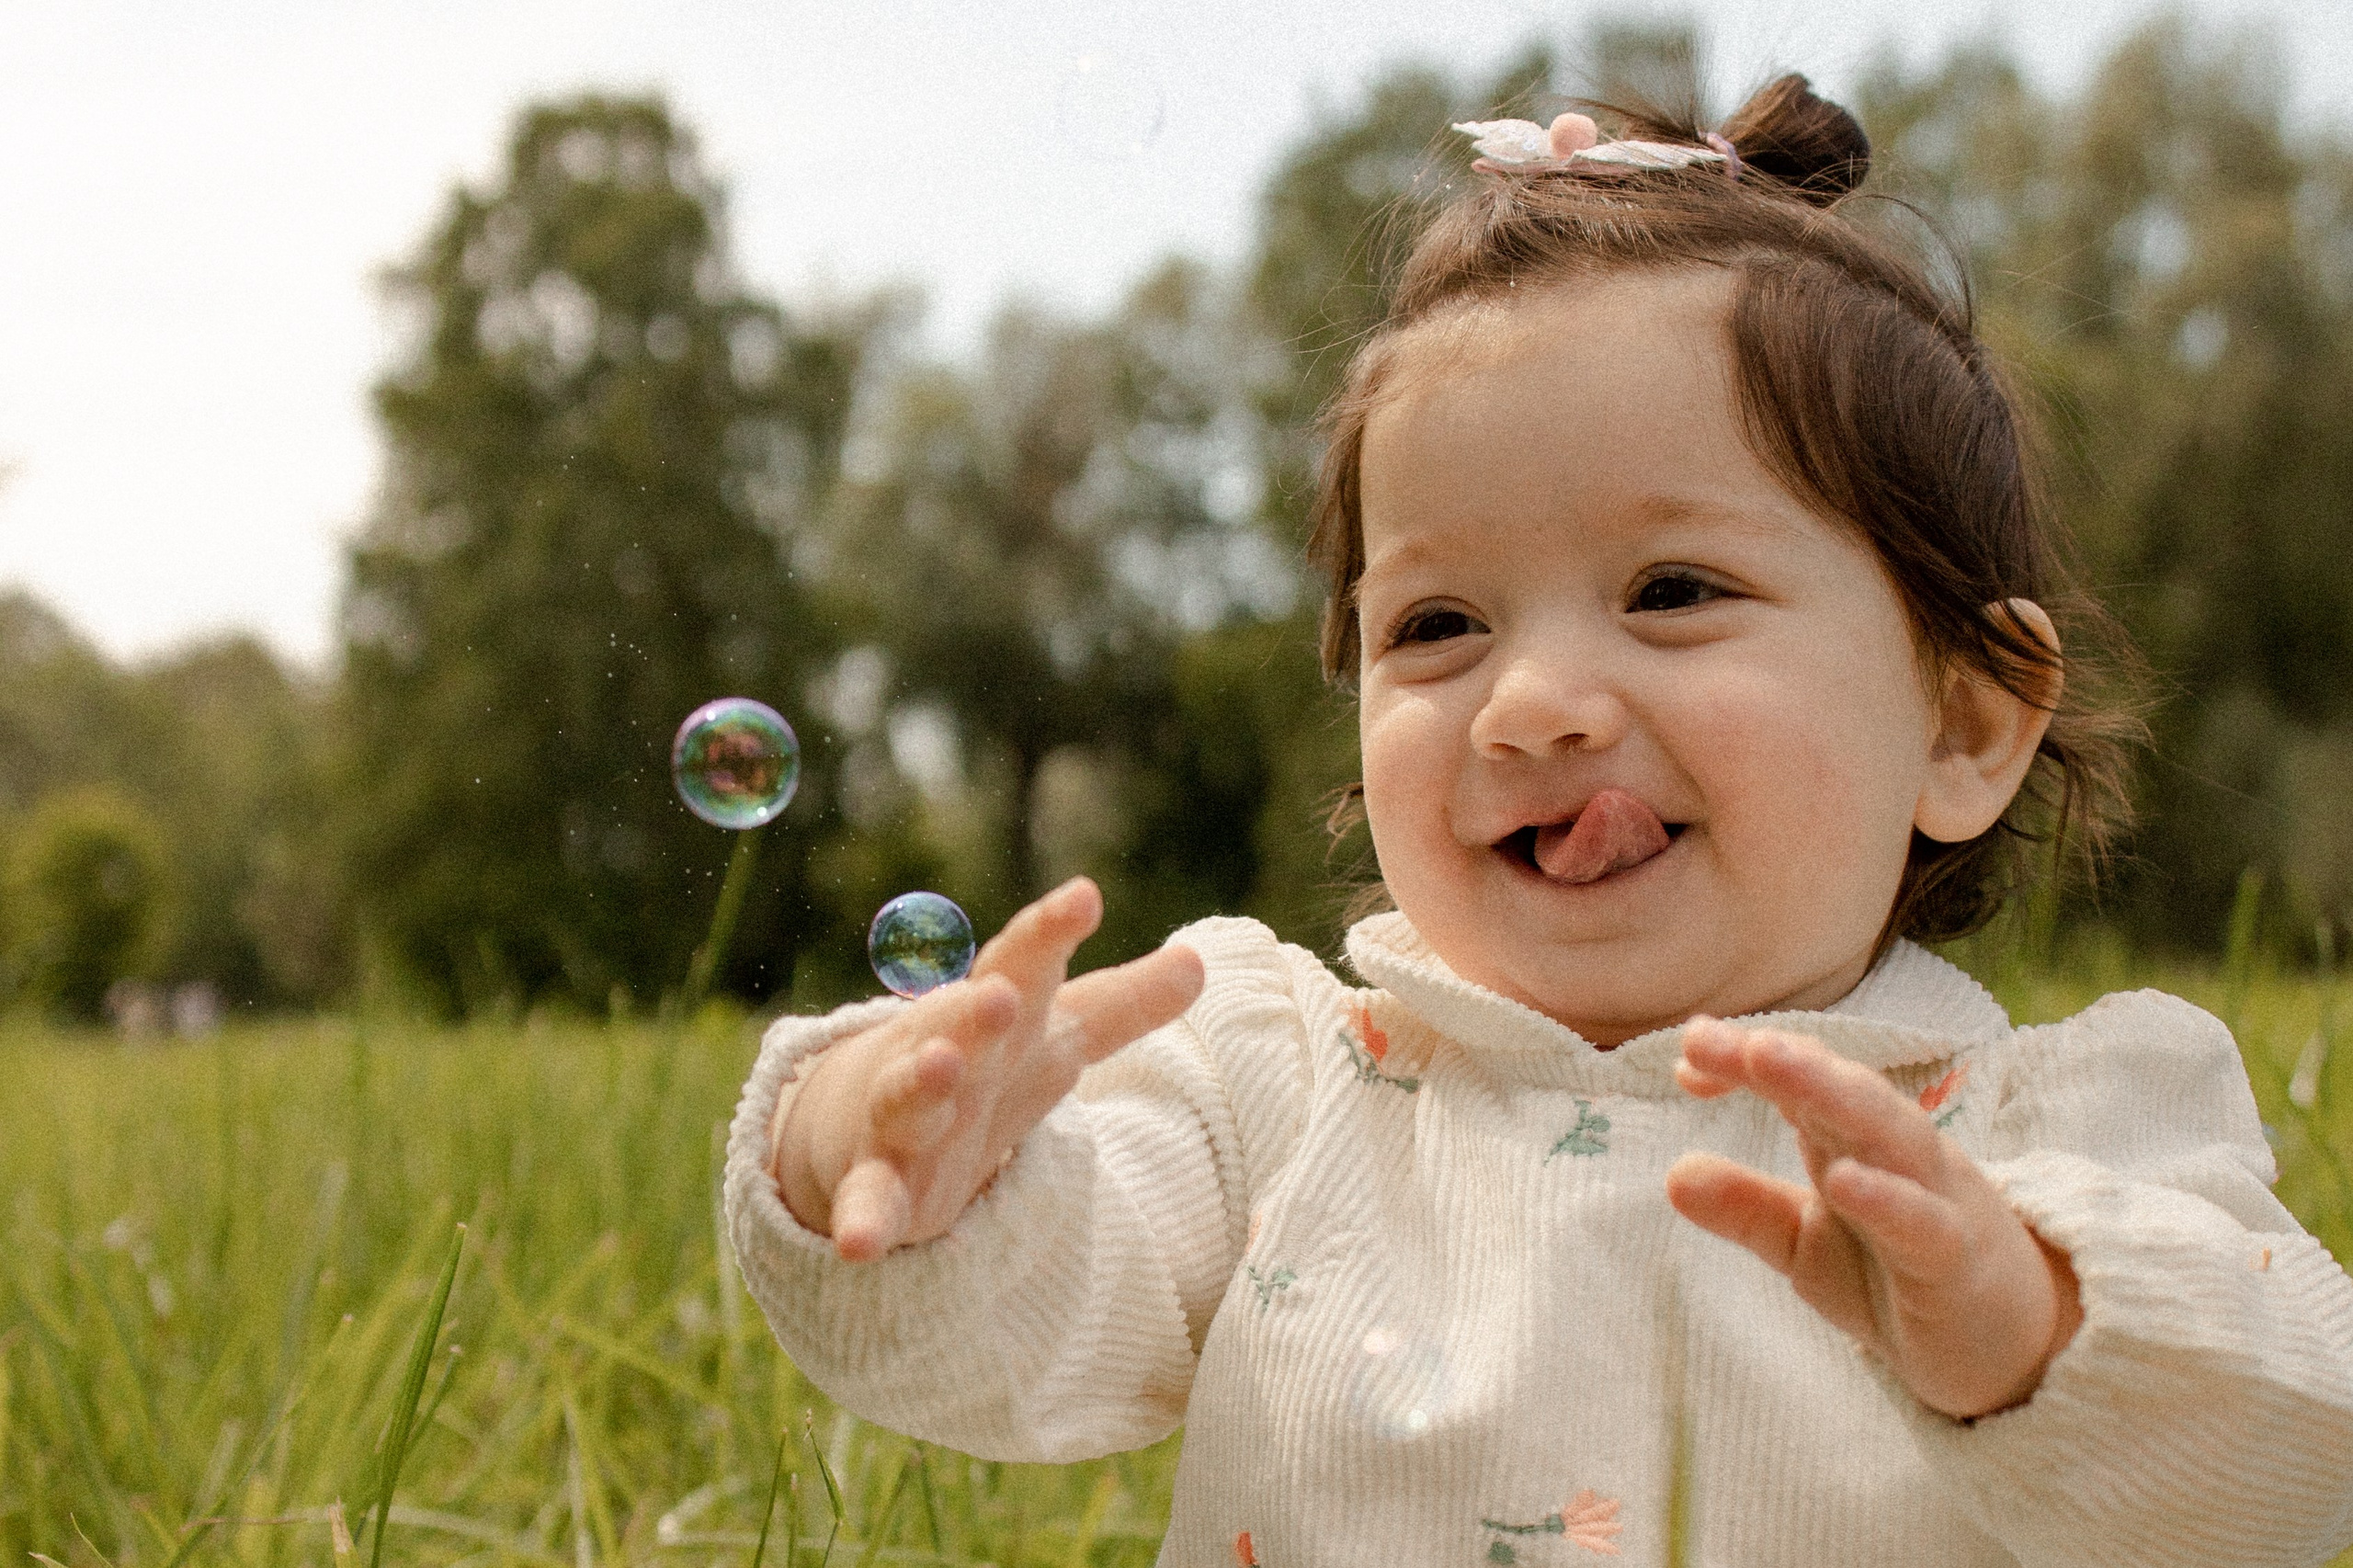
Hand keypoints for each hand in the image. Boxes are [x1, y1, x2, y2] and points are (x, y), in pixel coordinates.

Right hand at [769, 877, 1205, 1261]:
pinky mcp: (883, 1187)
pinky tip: (855, 1243)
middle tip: (1004, 994)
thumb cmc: (986, 1067)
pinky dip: (859, 1220)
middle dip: (980, 1009)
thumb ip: (1123, 1006)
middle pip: (962, 1024)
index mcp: (998, 1016)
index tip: (1084, 896)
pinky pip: (868, 1204)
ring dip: (922, 1082)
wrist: (872, 1122)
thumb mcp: (1056, 1037)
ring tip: (939, 1064)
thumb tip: (1200, 961)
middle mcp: (949, 1055)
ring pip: (909, 1098)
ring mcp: (907, 1119)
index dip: (1051, 932)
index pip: (1025, 963)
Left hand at [1664, 1018, 2082, 1419]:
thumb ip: (1747, 1207)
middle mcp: (1896, 1154)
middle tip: (1722, 1036)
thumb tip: (1672, 1175)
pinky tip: (1842, 1180)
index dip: (1746, 1062)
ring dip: (1830, 1092)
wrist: (2003, 1353)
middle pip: (1843, 1090)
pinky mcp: (1958, 1258)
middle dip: (1785, 1057)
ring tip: (1770, 1061)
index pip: (1801, 1082)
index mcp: (1853, 1140)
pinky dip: (1886, 1197)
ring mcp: (1935, 1199)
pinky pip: (1924, 1221)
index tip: (1685, 1056)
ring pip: (1889, 1132)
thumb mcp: (1806, 1245)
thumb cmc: (1897, 1278)